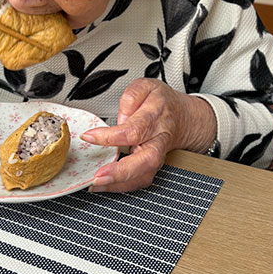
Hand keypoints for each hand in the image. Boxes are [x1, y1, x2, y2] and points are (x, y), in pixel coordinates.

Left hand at [81, 78, 216, 192]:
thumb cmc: (161, 103)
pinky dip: (121, 187)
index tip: (89, 137)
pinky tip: (104, 185)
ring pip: (144, 176)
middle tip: (98, 176)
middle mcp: (158, 140)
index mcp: (155, 117)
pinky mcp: (152, 167)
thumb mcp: (147, 86)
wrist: (182, 117)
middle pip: (146, 160)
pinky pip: (140, 181)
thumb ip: (132, 96)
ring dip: (119, 184)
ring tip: (96, 184)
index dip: (110, 136)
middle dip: (121, 171)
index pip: (134, 130)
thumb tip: (122, 115)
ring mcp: (157, 156)